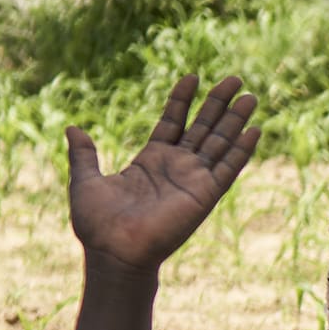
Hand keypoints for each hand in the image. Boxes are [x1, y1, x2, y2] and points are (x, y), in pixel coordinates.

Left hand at [66, 74, 260, 278]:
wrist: (113, 253)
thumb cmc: (98, 224)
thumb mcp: (85, 181)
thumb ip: (84, 155)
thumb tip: (72, 128)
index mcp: (151, 161)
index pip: (173, 122)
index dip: (182, 100)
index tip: (192, 76)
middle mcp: (177, 167)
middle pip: (203, 127)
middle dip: (218, 103)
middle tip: (234, 78)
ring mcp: (193, 180)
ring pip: (220, 142)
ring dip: (236, 120)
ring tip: (250, 96)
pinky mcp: (205, 194)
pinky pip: (228, 168)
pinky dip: (242, 150)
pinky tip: (255, 130)